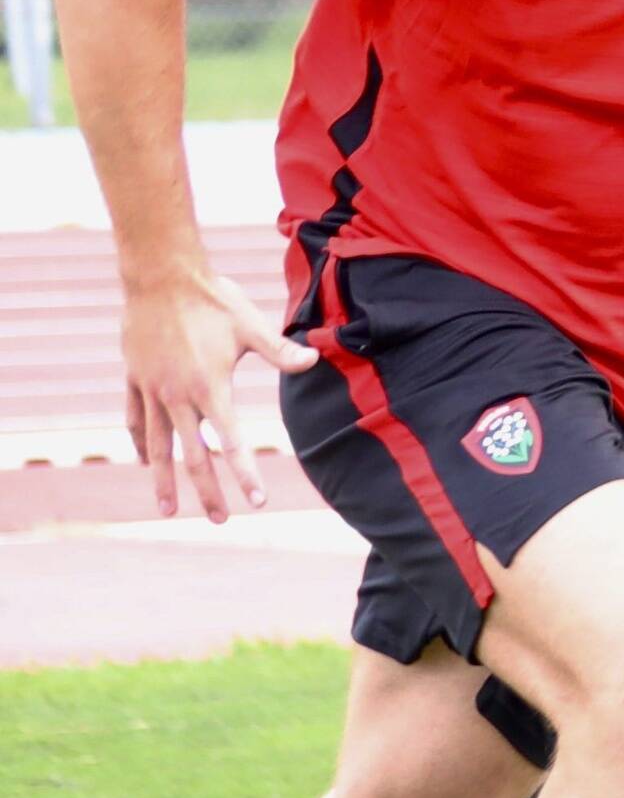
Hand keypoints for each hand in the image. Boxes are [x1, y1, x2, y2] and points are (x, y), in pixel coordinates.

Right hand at [119, 266, 312, 520]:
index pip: (231, 443)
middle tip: (219, 521)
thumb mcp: (250, 324)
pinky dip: (142, 442)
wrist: (158, 275)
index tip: (257, 502)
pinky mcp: (134, 378)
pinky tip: (146, 460)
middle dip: (207, 491)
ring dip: (163, 480)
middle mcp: (178, 395)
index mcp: (210, 387)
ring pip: (157, 446)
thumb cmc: (211, 298)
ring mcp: (152, 389)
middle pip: (193, 456)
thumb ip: (280, 350)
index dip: (245, 474)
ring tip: (167, 510)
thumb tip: (315, 360)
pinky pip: (136, 419)